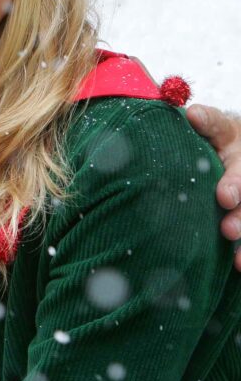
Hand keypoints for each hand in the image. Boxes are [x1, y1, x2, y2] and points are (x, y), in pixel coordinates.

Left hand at [186, 104, 240, 267]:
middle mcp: (240, 158)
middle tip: (225, 197)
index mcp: (225, 133)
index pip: (216, 122)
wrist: (231, 155)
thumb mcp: (193, 134)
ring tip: (229, 232)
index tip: (194, 117)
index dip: (207, 120)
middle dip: (237, 183)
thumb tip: (149, 118)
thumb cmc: (201, 146)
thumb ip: (178, 133)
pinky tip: (237, 262)